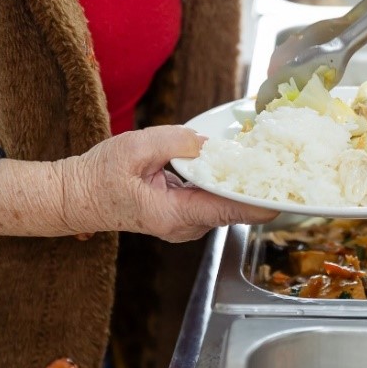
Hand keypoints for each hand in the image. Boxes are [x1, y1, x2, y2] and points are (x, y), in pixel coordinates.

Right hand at [0, 126, 276, 239]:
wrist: (76, 197)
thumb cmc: (98, 177)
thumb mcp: (134, 149)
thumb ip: (174, 143)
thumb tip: (206, 141)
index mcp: (176, 214)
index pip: (230, 211)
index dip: (262, 202)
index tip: (290, 194)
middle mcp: (186, 226)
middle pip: (233, 207)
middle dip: (256, 185)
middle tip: (283, 158)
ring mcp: (186, 224)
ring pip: (225, 202)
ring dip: (241, 182)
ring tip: (263, 156)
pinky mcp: (184, 215)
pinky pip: (213, 199)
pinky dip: (223, 183)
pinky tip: (234, 163)